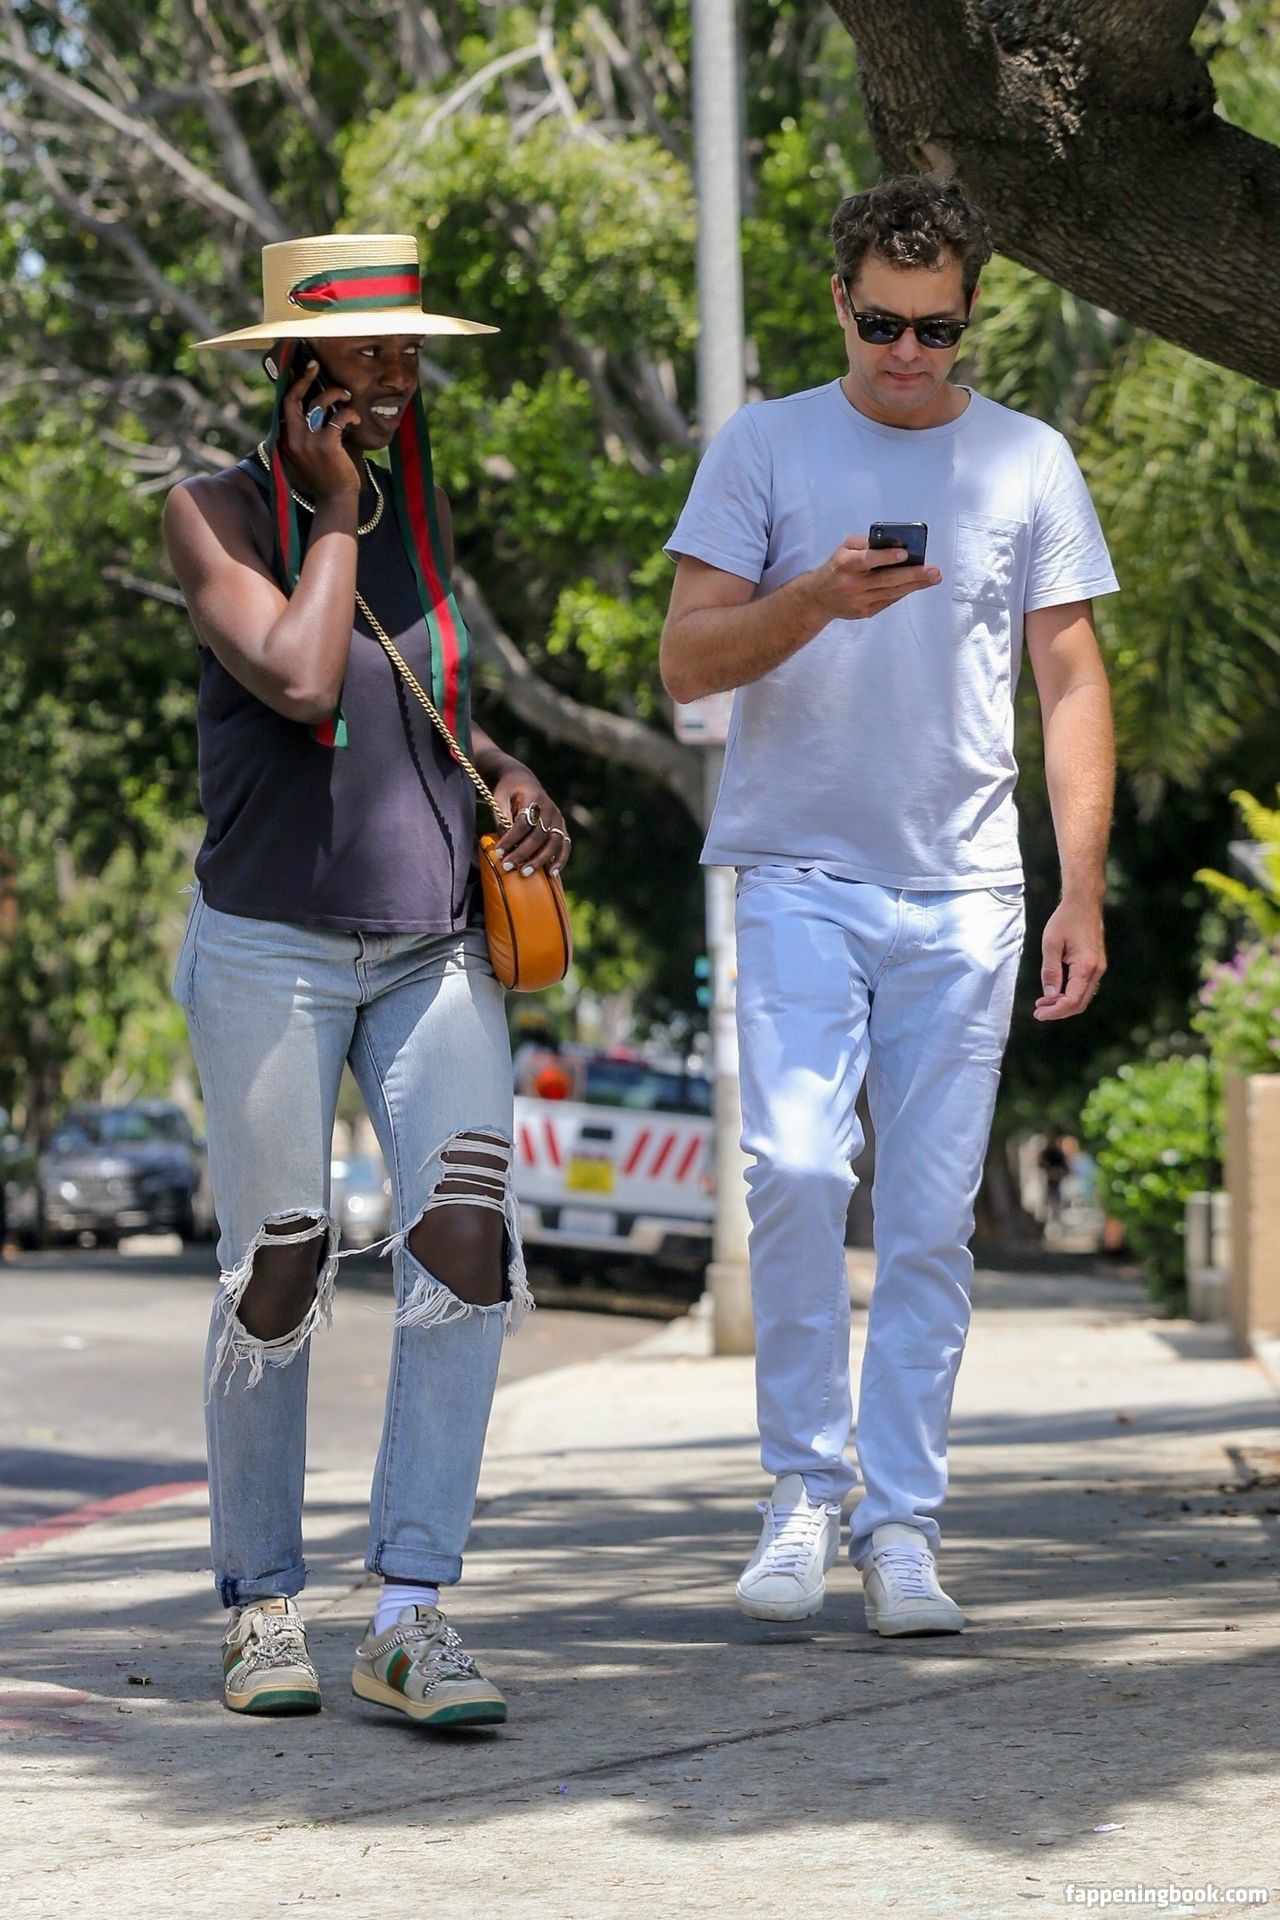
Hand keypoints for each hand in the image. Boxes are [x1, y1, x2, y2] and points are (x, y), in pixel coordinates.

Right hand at [278, 357, 361, 501]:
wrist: (336, 499)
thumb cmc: (327, 474)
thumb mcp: (309, 452)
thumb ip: (307, 431)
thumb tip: (317, 404)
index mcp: (286, 439)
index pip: (285, 404)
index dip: (294, 384)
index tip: (303, 369)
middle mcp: (292, 438)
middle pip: (293, 398)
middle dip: (304, 378)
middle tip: (315, 364)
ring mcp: (307, 442)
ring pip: (318, 403)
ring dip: (334, 394)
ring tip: (346, 395)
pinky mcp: (326, 445)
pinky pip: (339, 416)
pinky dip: (350, 413)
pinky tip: (355, 418)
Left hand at [491, 768, 571, 877]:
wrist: (523, 781)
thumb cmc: (508, 791)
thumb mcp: (499, 798)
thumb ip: (501, 818)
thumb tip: (504, 844)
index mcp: (534, 797)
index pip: (524, 822)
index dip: (511, 838)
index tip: (498, 852)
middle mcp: (550, 809)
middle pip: (539, 835)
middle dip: (523, 853)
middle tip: (508, 866)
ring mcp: (558, 819)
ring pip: (554, 842)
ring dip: (540, 859)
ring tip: (525, 873)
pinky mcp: (561, 827)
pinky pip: (565, 845)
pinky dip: (560, 860)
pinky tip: (552, 874)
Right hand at [805, 534, 941, 622]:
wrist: (818, 598)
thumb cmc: (837, 567)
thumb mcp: (845, 548)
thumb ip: (867, 543)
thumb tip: (895, 543)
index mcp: (845, 564)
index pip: (867, 560)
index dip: (886, 557)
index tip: (905, 554)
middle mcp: (852, 584)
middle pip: (886, 580)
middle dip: (912, 575)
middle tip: (933, 570)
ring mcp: (859, 601)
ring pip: (892, 592)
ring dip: (915, 585)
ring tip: (933, 577)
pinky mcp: (865, 612)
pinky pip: (889, 600)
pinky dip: (904, 591)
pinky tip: (918, 584)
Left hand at [1035, 898, 1105, 1021]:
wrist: (1084, 903)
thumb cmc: (1066, 920)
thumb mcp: (1051, 944)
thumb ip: (1050, 971)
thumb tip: (1049, 996)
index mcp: (1086, 966)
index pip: (1072, 1000)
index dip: (1055, 1011)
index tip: (1038, 1014)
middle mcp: (1097, 970)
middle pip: (1079, 1003)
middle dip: (1058, 1011)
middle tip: (1038, 1011)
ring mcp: (1099, 968)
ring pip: (1083, 997)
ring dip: (1063, 1004)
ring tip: (1043, 1003)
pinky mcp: (1096, 965)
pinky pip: (1084, 988)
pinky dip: (1070, 994)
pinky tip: (1055, 992)